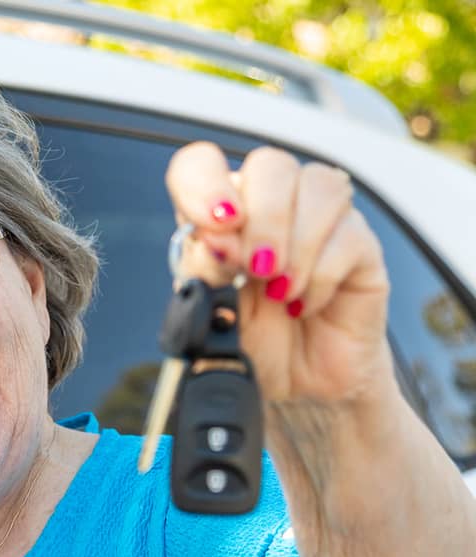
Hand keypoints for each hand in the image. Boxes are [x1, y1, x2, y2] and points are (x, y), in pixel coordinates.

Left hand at [165, 143, 394, 407]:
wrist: (296, 386)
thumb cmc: (251, 344)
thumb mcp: (210, 313)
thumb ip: (204, 272)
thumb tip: (215, 237)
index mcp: (221, 214)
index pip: (201, 164)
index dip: (203, 182)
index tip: (214, 223)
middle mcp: (272, 206)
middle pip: (271, 164)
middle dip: (261, 219)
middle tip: (255, 269)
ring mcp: (321, 221)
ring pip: (318, 185)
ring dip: (295, 243)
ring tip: (280, 292)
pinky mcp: (360, 246)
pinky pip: (349, 234)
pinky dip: (320, 276)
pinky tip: (304, 304)